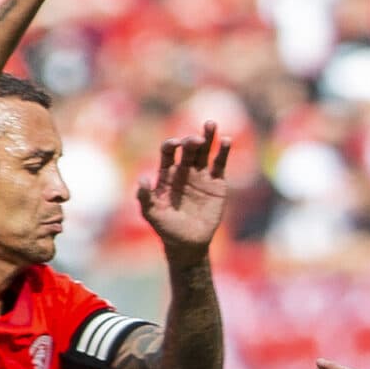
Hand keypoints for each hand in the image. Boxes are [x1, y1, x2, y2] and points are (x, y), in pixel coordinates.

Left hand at [135, 123, 230, 255]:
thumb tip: (142, 179)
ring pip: (205, 151)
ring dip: (208, 136)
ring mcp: (201, 175)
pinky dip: (224, 152)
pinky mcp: (217, 183)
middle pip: (188, 149)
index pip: (168, 152)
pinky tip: (227, 140)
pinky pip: (220, 164)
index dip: (171, 145)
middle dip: (191, 141)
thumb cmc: (167, 228)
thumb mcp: (151, 214)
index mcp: (167, 173)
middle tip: (196, 140)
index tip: (175, 144)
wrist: (188, 244)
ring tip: (210, 124)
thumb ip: (144, 197)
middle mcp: (184, 170)